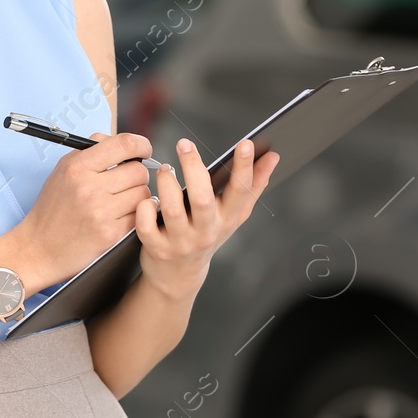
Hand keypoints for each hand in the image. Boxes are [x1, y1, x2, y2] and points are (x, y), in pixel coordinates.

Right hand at [7, 131, 155, 291]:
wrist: (39, 248)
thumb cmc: (52, 208)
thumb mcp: (63, 171)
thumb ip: (92, 151)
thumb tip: (125, 144)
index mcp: (77, 167)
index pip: (124, 145)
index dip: (141, 144)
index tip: (143, 150)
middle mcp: (89, 188)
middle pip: (138, 171)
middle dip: (137, 174)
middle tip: (126, 181)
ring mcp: (101, 212)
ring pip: (143, 193)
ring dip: (137, 196)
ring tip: (121, 200)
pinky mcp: (110, 234)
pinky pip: (139, 216)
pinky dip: (134, 214)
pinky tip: (120, 215)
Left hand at [136, 136, 279, 300]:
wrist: (179, 275)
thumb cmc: (207, 235)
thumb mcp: (233, 215)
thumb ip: (253, 185)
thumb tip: (272, 157)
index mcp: (227, 218)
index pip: (240, 191)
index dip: (245, 167)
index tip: (247, 143)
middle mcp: (205, 231)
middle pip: (202, 199)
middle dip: (193, 168)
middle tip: (185, 144)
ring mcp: (181, 241)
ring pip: (173, 210)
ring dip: (167, 185)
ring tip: (165, 169)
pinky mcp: (157, 248)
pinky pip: (147, 226)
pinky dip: (144, 208)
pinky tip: (146, 198)